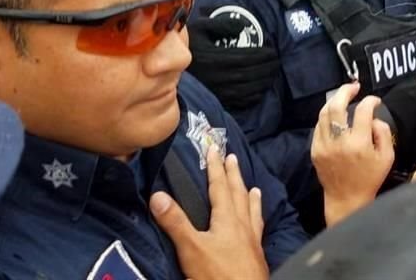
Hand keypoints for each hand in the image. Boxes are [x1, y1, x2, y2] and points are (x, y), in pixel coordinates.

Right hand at [149, 148, 268, 279]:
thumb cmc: (219, 275)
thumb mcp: (191, 248)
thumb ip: (175, 222)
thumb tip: (157, 195)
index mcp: (227, 219)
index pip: (220, 186)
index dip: (215, 167)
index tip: (214, 148)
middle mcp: (243, 226)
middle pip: (238, 194)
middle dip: (234, 175)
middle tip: (233, 158)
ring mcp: (252, 242)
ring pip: (252, 212)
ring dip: (250, 197)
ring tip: (254, 188)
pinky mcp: (257, 257)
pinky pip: (258, 231)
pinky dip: (257, 222)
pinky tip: (257, 227)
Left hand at [311, 82, 394, 225]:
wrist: (347, 200)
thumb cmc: (370, 179)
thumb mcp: (387, 157)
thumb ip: (384, 133)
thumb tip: (373, 117)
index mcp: (359, 143)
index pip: (363, 111)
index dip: (370, 101)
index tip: (375, 101)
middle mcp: (339, 142)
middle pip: (336, 105)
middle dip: (345, 91)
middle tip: (354, 87)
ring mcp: (324, 145)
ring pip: (324, 113)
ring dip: (334, 101)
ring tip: (343, 97)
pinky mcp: (315, 150)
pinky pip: (318, 126)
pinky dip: (326, 117)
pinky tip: (335, 116)